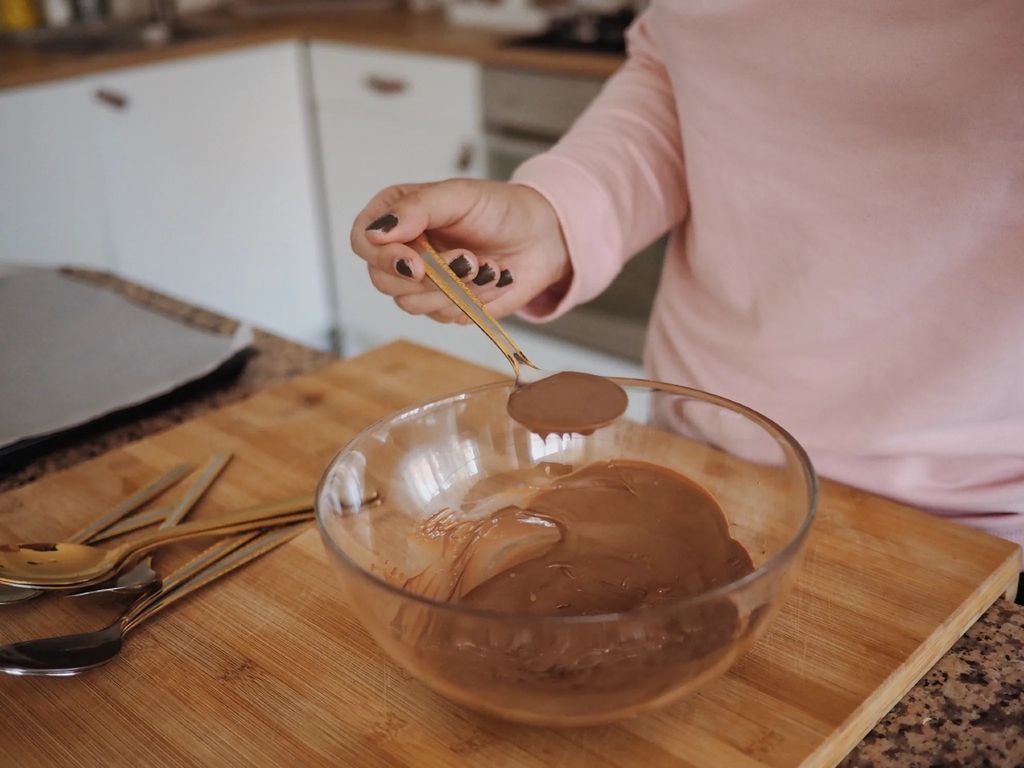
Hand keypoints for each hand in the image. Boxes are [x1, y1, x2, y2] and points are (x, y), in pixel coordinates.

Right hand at [350, 179, 569, 322]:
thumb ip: (417, 209)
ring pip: (412, 303)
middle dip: (429, 276)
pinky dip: (471, 300)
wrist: (541, 237)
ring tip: (484, 264)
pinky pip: (443, 316)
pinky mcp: (445, 305)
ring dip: (454, 288)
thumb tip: (378, 232)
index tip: (415, 262)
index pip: (364, 241)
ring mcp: (422, 281)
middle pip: (383, 279)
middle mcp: (403, 249)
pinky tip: (491, 279)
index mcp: (398, 215)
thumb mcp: (459, 196)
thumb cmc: (501, 209)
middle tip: (467, 260)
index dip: (383, 257)